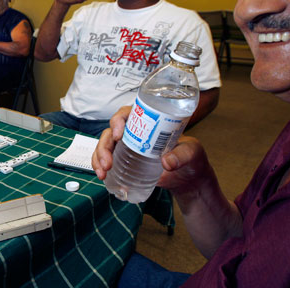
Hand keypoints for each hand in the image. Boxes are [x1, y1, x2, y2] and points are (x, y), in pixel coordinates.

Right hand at [91, 106, 214, 196]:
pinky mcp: (123, 161)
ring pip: (104, 145)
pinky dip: (99, 166)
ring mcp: (126, 147)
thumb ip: (182, 155)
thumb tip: (167, 162)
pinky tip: (101, 175)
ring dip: (98, 157)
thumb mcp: (191, 152)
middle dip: (105, 145)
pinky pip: (105, 159)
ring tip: (103, 172)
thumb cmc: (190, 158)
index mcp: (148, 123)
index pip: (127, 114)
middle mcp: (134, 133)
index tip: (119, 135)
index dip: (118, 120)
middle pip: (111, 131)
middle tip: (108, 162)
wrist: (188, 177)